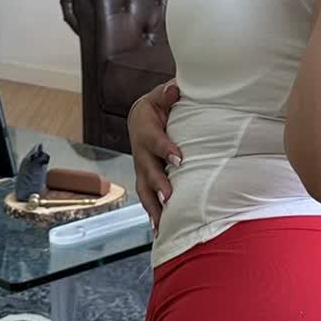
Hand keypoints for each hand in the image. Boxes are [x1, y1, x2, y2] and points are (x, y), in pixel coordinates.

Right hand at [128, 80, 182, 231]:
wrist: (141, 118)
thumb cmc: (157, 106)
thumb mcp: (161, 96)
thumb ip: (168, 94)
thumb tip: (175, 89)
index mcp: (145, 129)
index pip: (155, 140)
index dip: (165, 149)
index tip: (179, 159)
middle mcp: (140, 152)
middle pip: (147, 170)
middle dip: (158, 184)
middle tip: (169, 197)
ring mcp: (142, 168)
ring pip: (144, 189)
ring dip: (152, 206)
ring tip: (161, 223)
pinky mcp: (146, 179)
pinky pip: (147, 198)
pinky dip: (153, 214)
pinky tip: (160, 231)